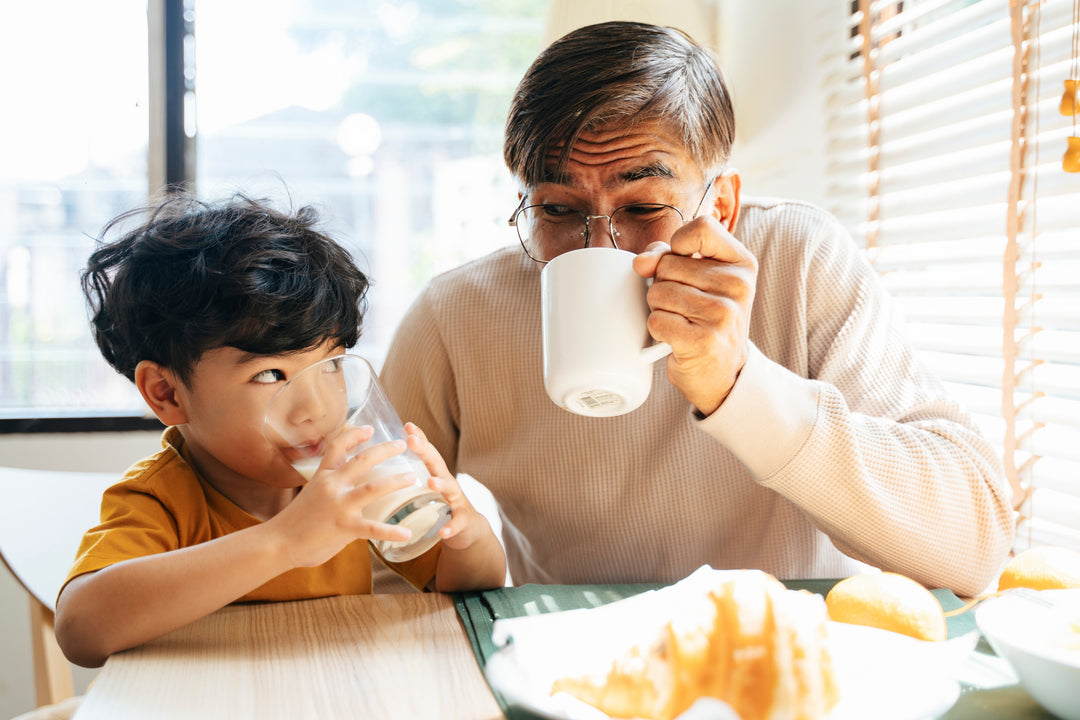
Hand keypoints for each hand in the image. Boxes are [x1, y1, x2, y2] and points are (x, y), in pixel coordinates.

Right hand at [270, 426, 416, 566]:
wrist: (277, 543)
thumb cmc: (295, 521)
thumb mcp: (311, 493)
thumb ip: (330, 487)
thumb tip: (347, 485)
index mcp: (323, 475)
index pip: (338, 445)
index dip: (355, 434)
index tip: (371, 428)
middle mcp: (332, 486)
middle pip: (362, 460)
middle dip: (385, 450)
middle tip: (403, 445)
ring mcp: (339, 506)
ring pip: (373, 488)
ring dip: (395, 481)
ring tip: (412, 477)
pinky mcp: (344, 527)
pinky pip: (373, 528)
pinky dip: (392, 531)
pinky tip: (407, 533)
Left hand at [404, 423, 489, 551]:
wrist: (470, 530)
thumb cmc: (443, 506)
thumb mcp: (430, 488)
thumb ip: (414, 476)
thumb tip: (387, 465)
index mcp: (437, 475)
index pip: (428, 453)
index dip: (419, 438)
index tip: (407, 425)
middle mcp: (449, 484)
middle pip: (438, 464)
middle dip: (425, 451)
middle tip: (411, 440)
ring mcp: (458, 502)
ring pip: (451, 489)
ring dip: (441, 483)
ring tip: (431, 481)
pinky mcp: (463, 522)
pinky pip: (458, 523)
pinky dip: (451, 526)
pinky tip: (444, 531)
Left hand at [632, 214, 757, 415]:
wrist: (723, 373)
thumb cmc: (706, 320)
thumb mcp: (700, 281)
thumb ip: (669, 257)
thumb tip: (641, 262)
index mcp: (742, 263)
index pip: (701, 228)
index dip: (678, 245)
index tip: (682, 263)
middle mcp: (738, 285)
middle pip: (668, 265)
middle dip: (664, 285)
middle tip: (685, 307)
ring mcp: (723, 314)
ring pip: (658, 292)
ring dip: (660, 309)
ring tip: (682, 321)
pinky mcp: (703, 340)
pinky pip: (656, 320)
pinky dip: (658, 330)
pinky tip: (677, 338)